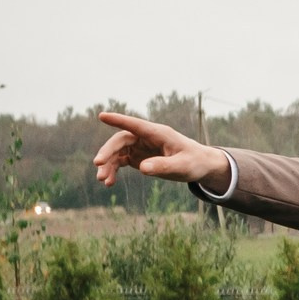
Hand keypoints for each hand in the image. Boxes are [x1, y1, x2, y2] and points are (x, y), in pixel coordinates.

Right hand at [94, 111, 232, 191]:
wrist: (200, 166)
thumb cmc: (194, 162)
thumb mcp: (182, 166)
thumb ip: (164, 166)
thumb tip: (142, 168)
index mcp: (157, 133)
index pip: (135, 124)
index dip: (119, 120)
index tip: (102, 116)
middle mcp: (146, 137)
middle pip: (121, 140)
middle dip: (108, 152)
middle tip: (98, 164)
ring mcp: (140, 147)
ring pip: (118, 152)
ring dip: (108, 165)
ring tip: (103, 181)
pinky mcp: (138, 157)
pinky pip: (121, 161)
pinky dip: (113, 170)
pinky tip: (109, 183)